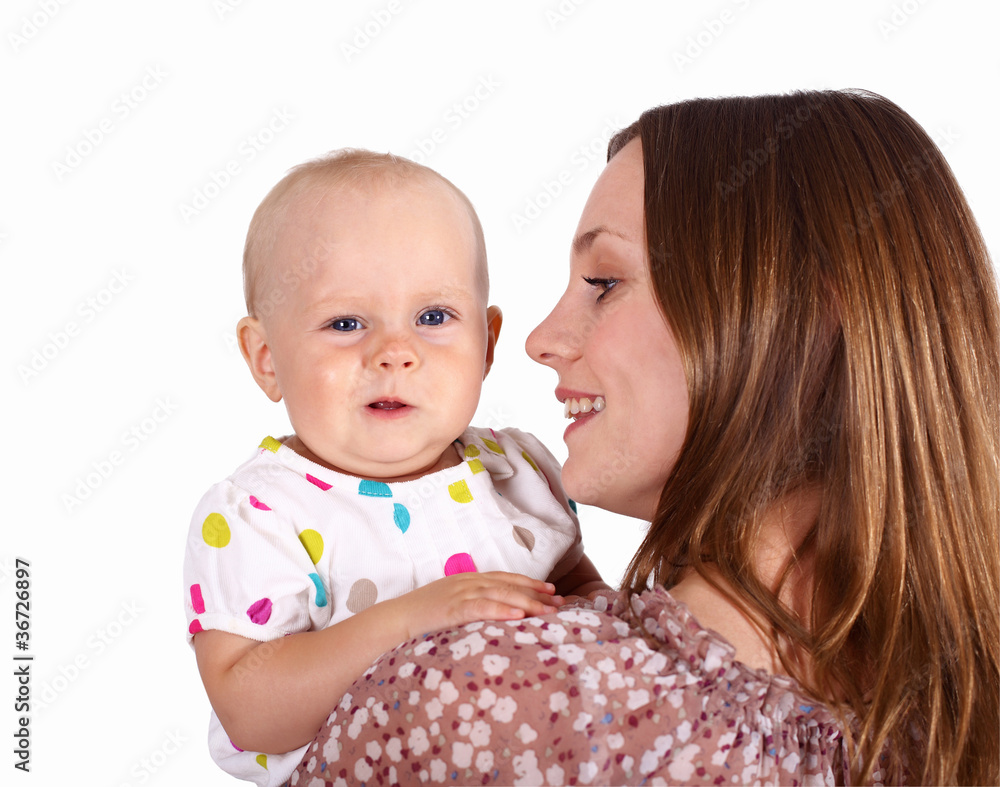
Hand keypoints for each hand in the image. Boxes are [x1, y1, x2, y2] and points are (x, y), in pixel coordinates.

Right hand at [391, 572, 563, 639]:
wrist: (395, 619)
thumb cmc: (422, 617)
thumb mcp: (451, 605)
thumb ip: (472, 605)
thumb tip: (496, 617)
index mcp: (469, 580)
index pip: (506, 578)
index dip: (530, 582)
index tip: (552, 590)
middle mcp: (468, 582)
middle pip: (509, 584)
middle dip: (537, 593)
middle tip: (559, 603)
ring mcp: (460, 593)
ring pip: (501, 593)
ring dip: (528, 601)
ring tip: (548, 610)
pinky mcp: (452, 608)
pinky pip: (482, 607)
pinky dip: (502, 609)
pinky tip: (519, 615)